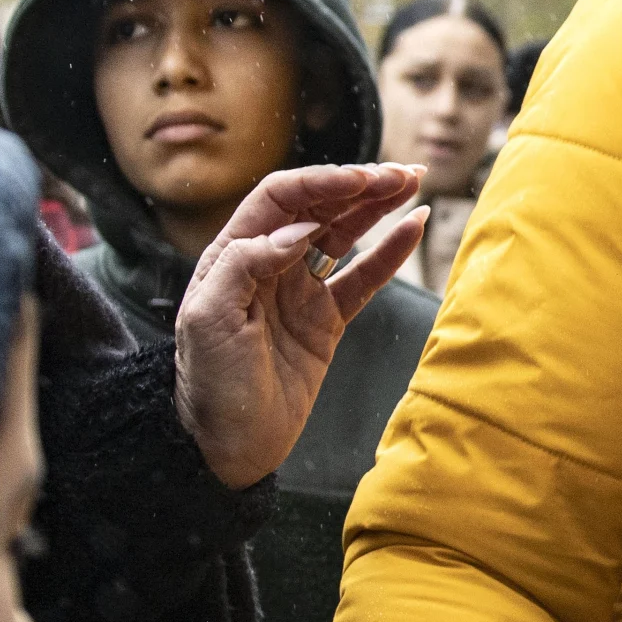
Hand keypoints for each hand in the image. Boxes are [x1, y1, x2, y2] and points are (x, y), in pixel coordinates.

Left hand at [176, 163, 426, 488]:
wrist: (226, 446)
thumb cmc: (209, 384)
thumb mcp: (208, 321)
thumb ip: (245, 265)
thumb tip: (296, 230)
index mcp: (233, 254)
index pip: (280, 199)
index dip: (320, 183)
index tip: (358, 181)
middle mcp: (269, 263)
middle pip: (319, 207)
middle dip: (359, 185)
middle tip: (402, 174)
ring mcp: (301, 289)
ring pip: (345, 234)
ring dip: (379, 206)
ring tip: (413, 183)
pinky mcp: (326, 320)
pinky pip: (363, 278)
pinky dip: (390, 252)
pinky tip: (413, 227)